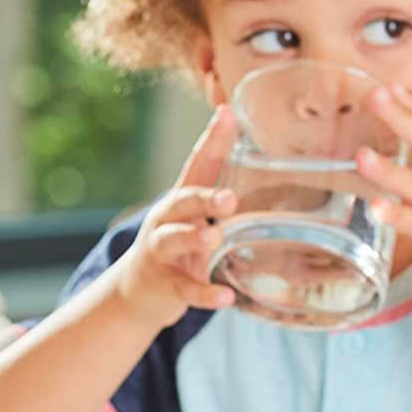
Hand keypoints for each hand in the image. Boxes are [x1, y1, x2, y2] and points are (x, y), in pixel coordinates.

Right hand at [115, 105, 239, 326]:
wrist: (137, 293)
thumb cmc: (178, 250)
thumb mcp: (196, 222)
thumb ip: (223, 204)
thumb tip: (275, 177)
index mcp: (181, 201)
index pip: (197, 165)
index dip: (211, 141)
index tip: (227, 114)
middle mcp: (167, 221)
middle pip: (181, 201)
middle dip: (203, 197)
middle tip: (229, 198)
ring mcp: (161, 253)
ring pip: (174, 240)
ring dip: (193, 238)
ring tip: (214, 237)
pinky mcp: (164, 285)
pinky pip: (185, 289)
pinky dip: (205, 293)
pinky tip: (225, 297)